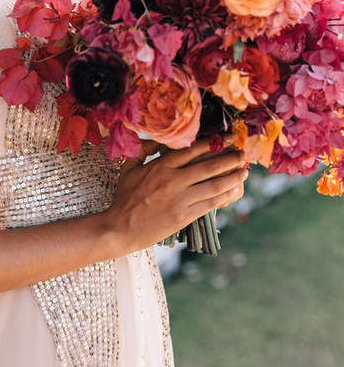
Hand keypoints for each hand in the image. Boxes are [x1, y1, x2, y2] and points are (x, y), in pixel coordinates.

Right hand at [104, 137, 247, 253]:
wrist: (121, 228)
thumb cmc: (124, 198)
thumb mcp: (128, 168)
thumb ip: (144, 151)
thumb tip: (158, 139)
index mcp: (160, 166)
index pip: (191, 151)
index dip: (211, 143)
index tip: (226, 138)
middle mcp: (173, 180)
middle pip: (208, 166)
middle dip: (229, 158)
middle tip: (244, 153)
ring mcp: (180, 199)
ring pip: (214, 185)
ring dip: (232, 177)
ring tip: (244, 171)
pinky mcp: (184, 216)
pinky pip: (210, 203)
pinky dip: (225, 196)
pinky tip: (234, 190)